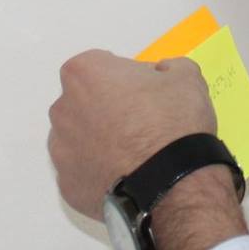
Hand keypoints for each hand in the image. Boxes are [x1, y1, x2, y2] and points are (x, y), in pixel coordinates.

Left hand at [46, 50, 217, 217]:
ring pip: (78, 138)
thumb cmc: (173, 124)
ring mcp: (61, 151)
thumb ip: (168, 67)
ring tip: (133, 154)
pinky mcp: (67, 185)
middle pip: (83, 101)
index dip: (124, 77)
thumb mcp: (186, 77)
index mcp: (84, 74)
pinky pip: (82, 172)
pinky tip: (126, 176)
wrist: (172, 183)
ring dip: (98, 141)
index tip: (144, 91)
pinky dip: (99, 173)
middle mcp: (63, 109)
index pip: (99, 65)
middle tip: (140, 122)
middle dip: (106, 108)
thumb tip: (163, 73)